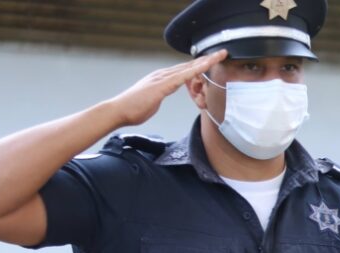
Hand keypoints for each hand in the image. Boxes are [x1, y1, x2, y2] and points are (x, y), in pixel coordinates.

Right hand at [106, 50, 226, 126]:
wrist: (119, 111)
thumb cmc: (133, 109)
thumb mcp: (152, 101)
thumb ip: (159, 96)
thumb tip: (161, 95)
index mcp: (161, 79)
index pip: (184, 70)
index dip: (198, 65)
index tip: (212, 61)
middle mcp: (162, 75)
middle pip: (188, 65)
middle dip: (205, 60)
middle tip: (221, 54)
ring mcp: (161, 78)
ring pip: (187, 68)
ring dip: (204, 62)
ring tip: (218, 56)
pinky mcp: (161, 85)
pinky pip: (182, 76)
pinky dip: (194, 70)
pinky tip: (204, 66)